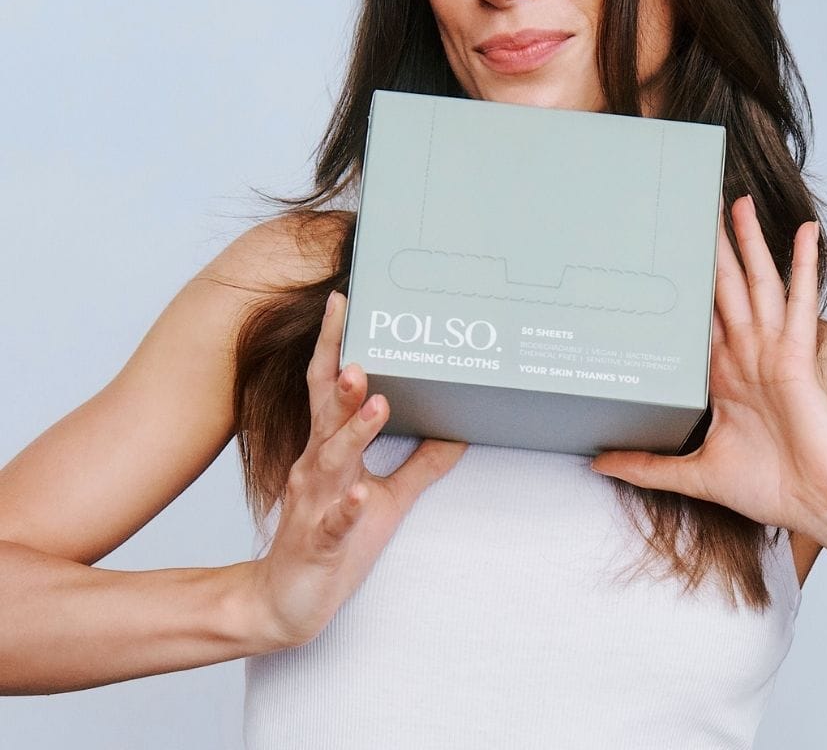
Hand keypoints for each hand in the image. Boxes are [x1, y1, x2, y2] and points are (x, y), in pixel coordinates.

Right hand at [248, 291, 465, 648]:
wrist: (286, 602)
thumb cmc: (333, 541)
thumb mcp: (389, 498)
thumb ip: (422, 464)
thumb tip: (460, 433)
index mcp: (328, 449)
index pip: (328, 387)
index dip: (335, 345)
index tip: (344, 303)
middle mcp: (316, 467)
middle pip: (326, 413)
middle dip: (344, 380)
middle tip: (362, 348)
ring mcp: (315, 504)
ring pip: (333, 460)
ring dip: (354, 431)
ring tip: (379, 401)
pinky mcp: (319, 543)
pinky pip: (335, 523)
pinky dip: (349, 508)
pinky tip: (363, 495)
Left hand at [591, 195, 826, 538]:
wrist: (824, 508)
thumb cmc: (773, 487)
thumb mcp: (694, 473)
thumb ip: (647, 465)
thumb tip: (598, 464)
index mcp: (724, 375)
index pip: (698, 318)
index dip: (684, 285)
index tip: (665, 253)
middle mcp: (748, 355)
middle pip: (726, 288)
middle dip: (713, 249)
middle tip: (696, 207)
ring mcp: (774, 353)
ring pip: (758, 284)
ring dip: (750, 243)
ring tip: (738, 204)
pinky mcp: (798, 359)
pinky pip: (797, 304)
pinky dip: (802, 267)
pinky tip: (804, 234)